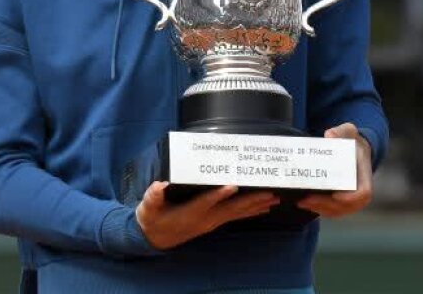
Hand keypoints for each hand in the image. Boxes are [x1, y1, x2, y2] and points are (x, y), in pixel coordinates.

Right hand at [135, 183, 278, 249]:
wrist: (156, 237)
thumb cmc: (153, 217)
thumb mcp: (148, 207)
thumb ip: (153, 196)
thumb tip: (159, 186)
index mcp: (189, 213)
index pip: (205, 202)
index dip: (218, 195)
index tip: (232, 186)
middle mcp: (205, 219)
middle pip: (230, 209)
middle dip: (250, 201)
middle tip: (269, 192)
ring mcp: (212, 221)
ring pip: (237, 213)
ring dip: (256, 206)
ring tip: (274, 198)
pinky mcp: (214, 221)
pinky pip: (236, 216)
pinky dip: (251, 212)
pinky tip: (263, 208)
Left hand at [298, 124, 373, 217]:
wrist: (354, 148)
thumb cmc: (351, 140)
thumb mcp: (348, 131)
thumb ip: (340, 131)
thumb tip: (330, 135)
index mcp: (364, 175)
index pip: (363, 193)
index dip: (350, 198)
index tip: (335, 196)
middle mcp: (360, 190)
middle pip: (347, 206)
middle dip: (327, 205)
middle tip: (306, 199)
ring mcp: (352, 199)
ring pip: (338, 211)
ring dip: (320, 209)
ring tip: (302, 202)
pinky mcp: (342, 202)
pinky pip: (333, 211)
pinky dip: (320, 210)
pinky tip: (306, 204)